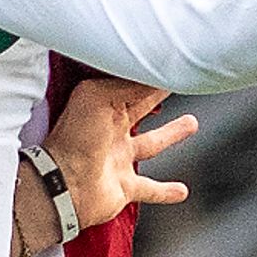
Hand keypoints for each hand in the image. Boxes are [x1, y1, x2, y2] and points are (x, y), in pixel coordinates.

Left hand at [45, 78, 195, 235]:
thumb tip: (156, 76)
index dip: (152, 76)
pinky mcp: (124, 187)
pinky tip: (181, 191)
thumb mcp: (99, 97)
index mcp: (103, 106)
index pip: (133, 85)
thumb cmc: (75, 139)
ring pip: (152, 144)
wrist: (64, 185)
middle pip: (142, 109)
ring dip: (172, 135)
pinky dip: (166, 191)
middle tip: (180, 84)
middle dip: (159, 96)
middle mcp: (111, 132)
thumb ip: (130, 85)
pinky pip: (150, 189)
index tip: (174, 65)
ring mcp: (118, 160)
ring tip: (191, 124)